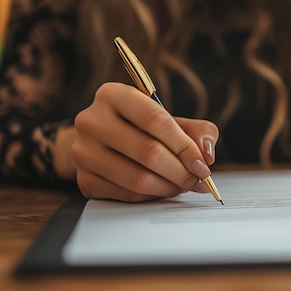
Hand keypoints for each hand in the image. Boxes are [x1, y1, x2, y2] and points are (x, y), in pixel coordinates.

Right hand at [72, 82, 218, 201]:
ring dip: (170, 187)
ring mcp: (83, 152)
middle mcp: (91, 120)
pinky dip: (152, 196)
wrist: (101, 143)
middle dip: (181, 171)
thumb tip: (206, 154)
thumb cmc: (142, 128)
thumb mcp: (171, 120)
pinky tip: (163, 189)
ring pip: (138, 178)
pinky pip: (128, 195)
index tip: (203, 164)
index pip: (156, 120)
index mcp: (113, 95)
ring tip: (184, 185)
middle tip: (198, 180)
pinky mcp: (84, 180)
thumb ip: (197, 131)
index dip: (185, 146)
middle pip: (148, 152)